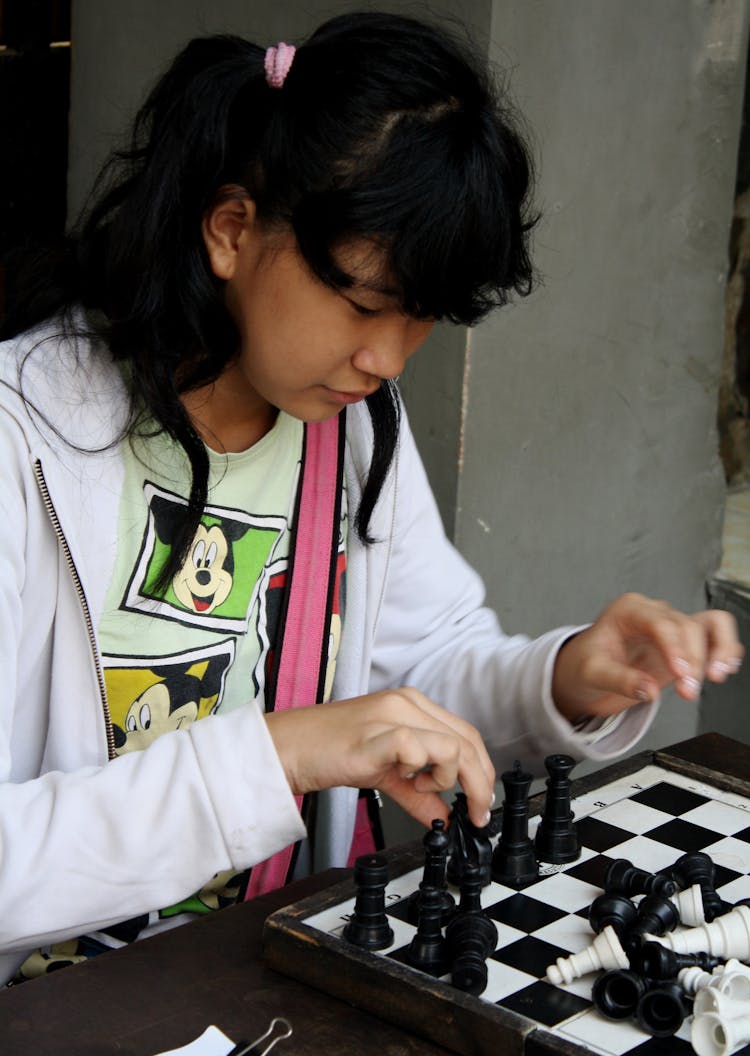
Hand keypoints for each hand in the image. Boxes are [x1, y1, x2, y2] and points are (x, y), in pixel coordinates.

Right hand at [264, 687, 494, 828]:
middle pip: (468, 740)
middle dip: (479, 783)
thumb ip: (417, 792)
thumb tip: (444, 815)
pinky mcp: (378, 732)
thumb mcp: (385, 773)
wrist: (289, 748)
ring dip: (450, 779)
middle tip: (476, 813)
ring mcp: (393, 714)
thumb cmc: (328, 752)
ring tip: (424, 789)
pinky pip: (420, 750)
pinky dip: (423, 773)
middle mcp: (407, 703)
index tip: (481, 803)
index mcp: (411, 705)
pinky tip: (406, 781)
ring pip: (453, 745)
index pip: (466, 734)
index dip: (482, 771)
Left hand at [551, 592, 742, 722]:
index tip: (680, 673)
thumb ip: (620, 680)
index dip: (674, 647)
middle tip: (687, 691)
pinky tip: (725, 666)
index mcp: (628, 611)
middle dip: (693, 660)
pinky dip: (725, 649)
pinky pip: (715, 636)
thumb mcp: (592, 673)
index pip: (659, 623)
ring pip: (709, 625)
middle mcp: (653, 614)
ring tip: (717, 675)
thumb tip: (648, 690)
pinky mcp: (684, 644)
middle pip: (687, 627)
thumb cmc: (585, 664)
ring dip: (719, 650)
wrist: (585, 672)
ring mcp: (672, 628)